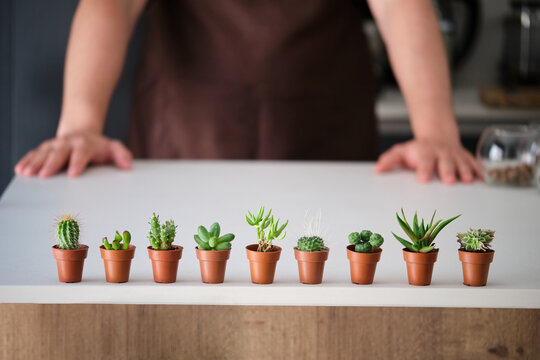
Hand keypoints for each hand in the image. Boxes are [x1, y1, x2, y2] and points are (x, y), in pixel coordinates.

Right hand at [14, 132, 131, 177]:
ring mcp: (55, 145)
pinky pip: (34, 154)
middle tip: (44, 175)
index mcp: (85, 144)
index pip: (82, 153)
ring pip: (43, 153)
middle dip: (51, 164)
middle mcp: (68, 143)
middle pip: (59, 153)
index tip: (73, 174)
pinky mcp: (45, 148)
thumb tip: (128, 166)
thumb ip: (122, 155)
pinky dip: (27, 161)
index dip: (77, 162)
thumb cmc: (99, 146)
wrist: (83, 134)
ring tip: (28, 173)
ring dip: (35, 163)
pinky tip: (20, 169)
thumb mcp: (113, 148)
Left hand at [374, 139, 481, 183]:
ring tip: (468, 181)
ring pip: (462, 163)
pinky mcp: (467, 159)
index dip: (424, 169)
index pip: (424, 160)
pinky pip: (475, 164)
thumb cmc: (417, 150)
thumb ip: (389, 160)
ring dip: (466, 171)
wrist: (438, 137)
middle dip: (448, 170)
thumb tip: (377, 170)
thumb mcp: (401, 152)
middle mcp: (442, 153)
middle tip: (449, 180)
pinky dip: (480, 172)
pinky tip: (484, 181)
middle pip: (445, 161)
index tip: (423, 179)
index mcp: (425, 152)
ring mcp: (456, 155)